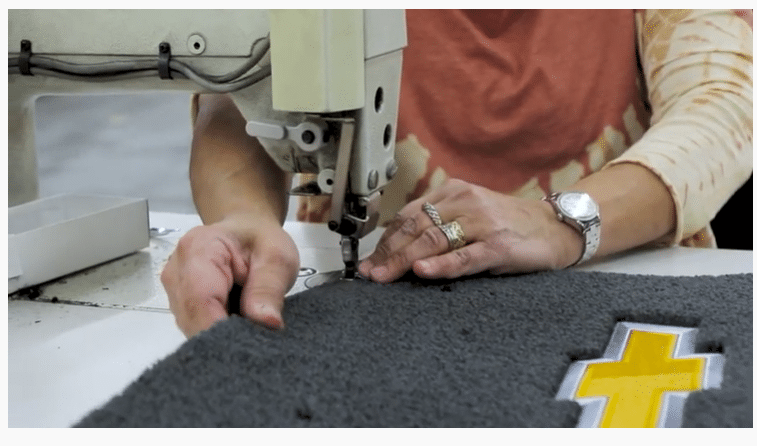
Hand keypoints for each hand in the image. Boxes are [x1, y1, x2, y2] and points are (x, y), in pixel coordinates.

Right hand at [161, 216, 298, 336]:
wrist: (245, 231)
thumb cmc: (259, 239)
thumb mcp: (277, 258)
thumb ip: (269, 289)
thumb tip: (266, 323)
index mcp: (198, 250)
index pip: (200, 301)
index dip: (221, 330)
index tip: (248, 348)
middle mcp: (176, 271)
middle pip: (193, 319)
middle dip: (224, 338)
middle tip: (256, 345)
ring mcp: (174, 290)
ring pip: (193, 328)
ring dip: (221, 337)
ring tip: (250, 332)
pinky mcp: (180, 305)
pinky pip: (196, 328)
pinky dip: (217, 333)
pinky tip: (237, 329)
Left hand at [358, 179, 583, 282]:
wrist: (554, 227)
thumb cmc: (508, 224)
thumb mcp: (469, 213)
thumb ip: (438, 223)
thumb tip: (398, 247)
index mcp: (452, 192)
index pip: (408, 215)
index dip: (385, 239)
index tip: (369, 260)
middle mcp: (465, 202)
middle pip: (415, 228)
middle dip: (387, 253)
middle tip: (369, 273)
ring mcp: (482, 223)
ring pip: (433, 241)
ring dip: (403, 260)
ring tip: (384, 276)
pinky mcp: (499, 245)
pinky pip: (464, 256)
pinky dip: (440, 265)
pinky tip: (422, 271)